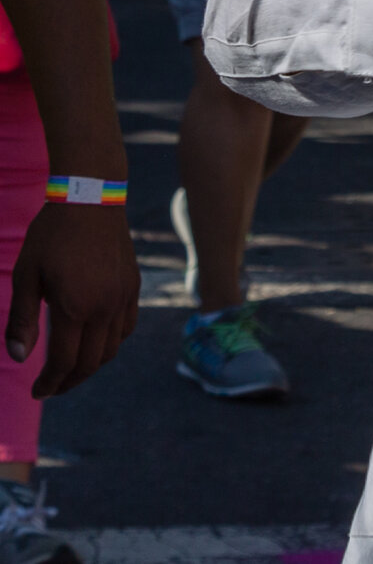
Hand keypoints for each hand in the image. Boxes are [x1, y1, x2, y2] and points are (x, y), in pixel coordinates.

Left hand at [7, 202, 138, 397]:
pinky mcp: (133, 287)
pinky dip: (110, 343)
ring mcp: (123, 298)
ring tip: (70, 367)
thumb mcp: (26, 276)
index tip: (36, 392)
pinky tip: (93, 340)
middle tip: (50, 387)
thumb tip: (18, 358)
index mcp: (75, 307)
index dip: (49, 383)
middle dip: (69, 381)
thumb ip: (22, 320)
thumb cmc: (51, 237)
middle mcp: (105, 307)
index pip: (64, 361)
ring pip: (111, 348)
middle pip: (91, 362)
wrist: (91, 200)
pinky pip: (126, 327)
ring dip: (90, 365)